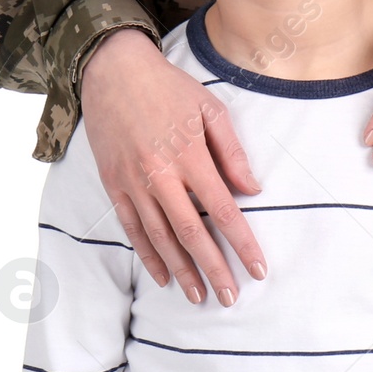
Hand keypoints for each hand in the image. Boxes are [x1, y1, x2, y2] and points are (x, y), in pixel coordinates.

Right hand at [81, 28, 265, 305]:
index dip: (242, 242)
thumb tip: (252, 189)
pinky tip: (164, 276)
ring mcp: (133, 184)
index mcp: (189, 155)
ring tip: (200, 296)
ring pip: (160, 238)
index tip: (258, 268)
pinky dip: (148, 256)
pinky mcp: (114, 186)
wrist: (114, 73)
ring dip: (182, 270)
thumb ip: (232, 151)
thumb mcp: (210, 109)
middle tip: (230, 298)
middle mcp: (160, 175)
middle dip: (214, 268)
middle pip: (191, 233)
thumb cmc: (169, 88)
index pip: (223, 209)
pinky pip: (132, 229)